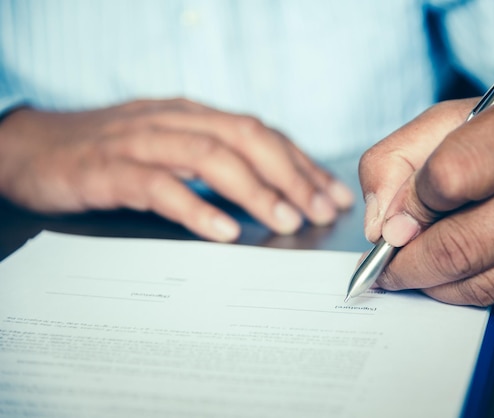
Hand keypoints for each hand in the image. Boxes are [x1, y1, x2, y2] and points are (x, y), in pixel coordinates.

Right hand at [0, 99, 353, 240]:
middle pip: (246, 138)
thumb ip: (215, 161)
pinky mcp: (111, 170)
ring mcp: (142, 142)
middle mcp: (175, 121)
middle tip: (319, 210)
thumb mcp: (170, 147)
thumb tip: (271, 191)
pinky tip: (224, 231)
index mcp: (194, 116)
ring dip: (254, 190)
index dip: (301, 163)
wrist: (35, 146)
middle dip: (290, 174)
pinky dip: (197, 207)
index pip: (262, 133)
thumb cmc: (111, 151)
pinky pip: (161, 187)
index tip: (331, 194)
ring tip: (284, 220)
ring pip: (210, 157)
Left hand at [359, 80, 493, 307]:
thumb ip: (400, 159)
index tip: (394, 219)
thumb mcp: (458, 119)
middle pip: (467, 242)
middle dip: (409, 265)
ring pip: (490, 283)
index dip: (409, 205)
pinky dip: (479, 291)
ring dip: (438, 286)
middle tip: (387, 267)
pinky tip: (470, 271)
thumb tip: (383, 226)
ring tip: (418, 272)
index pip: (451, 175)